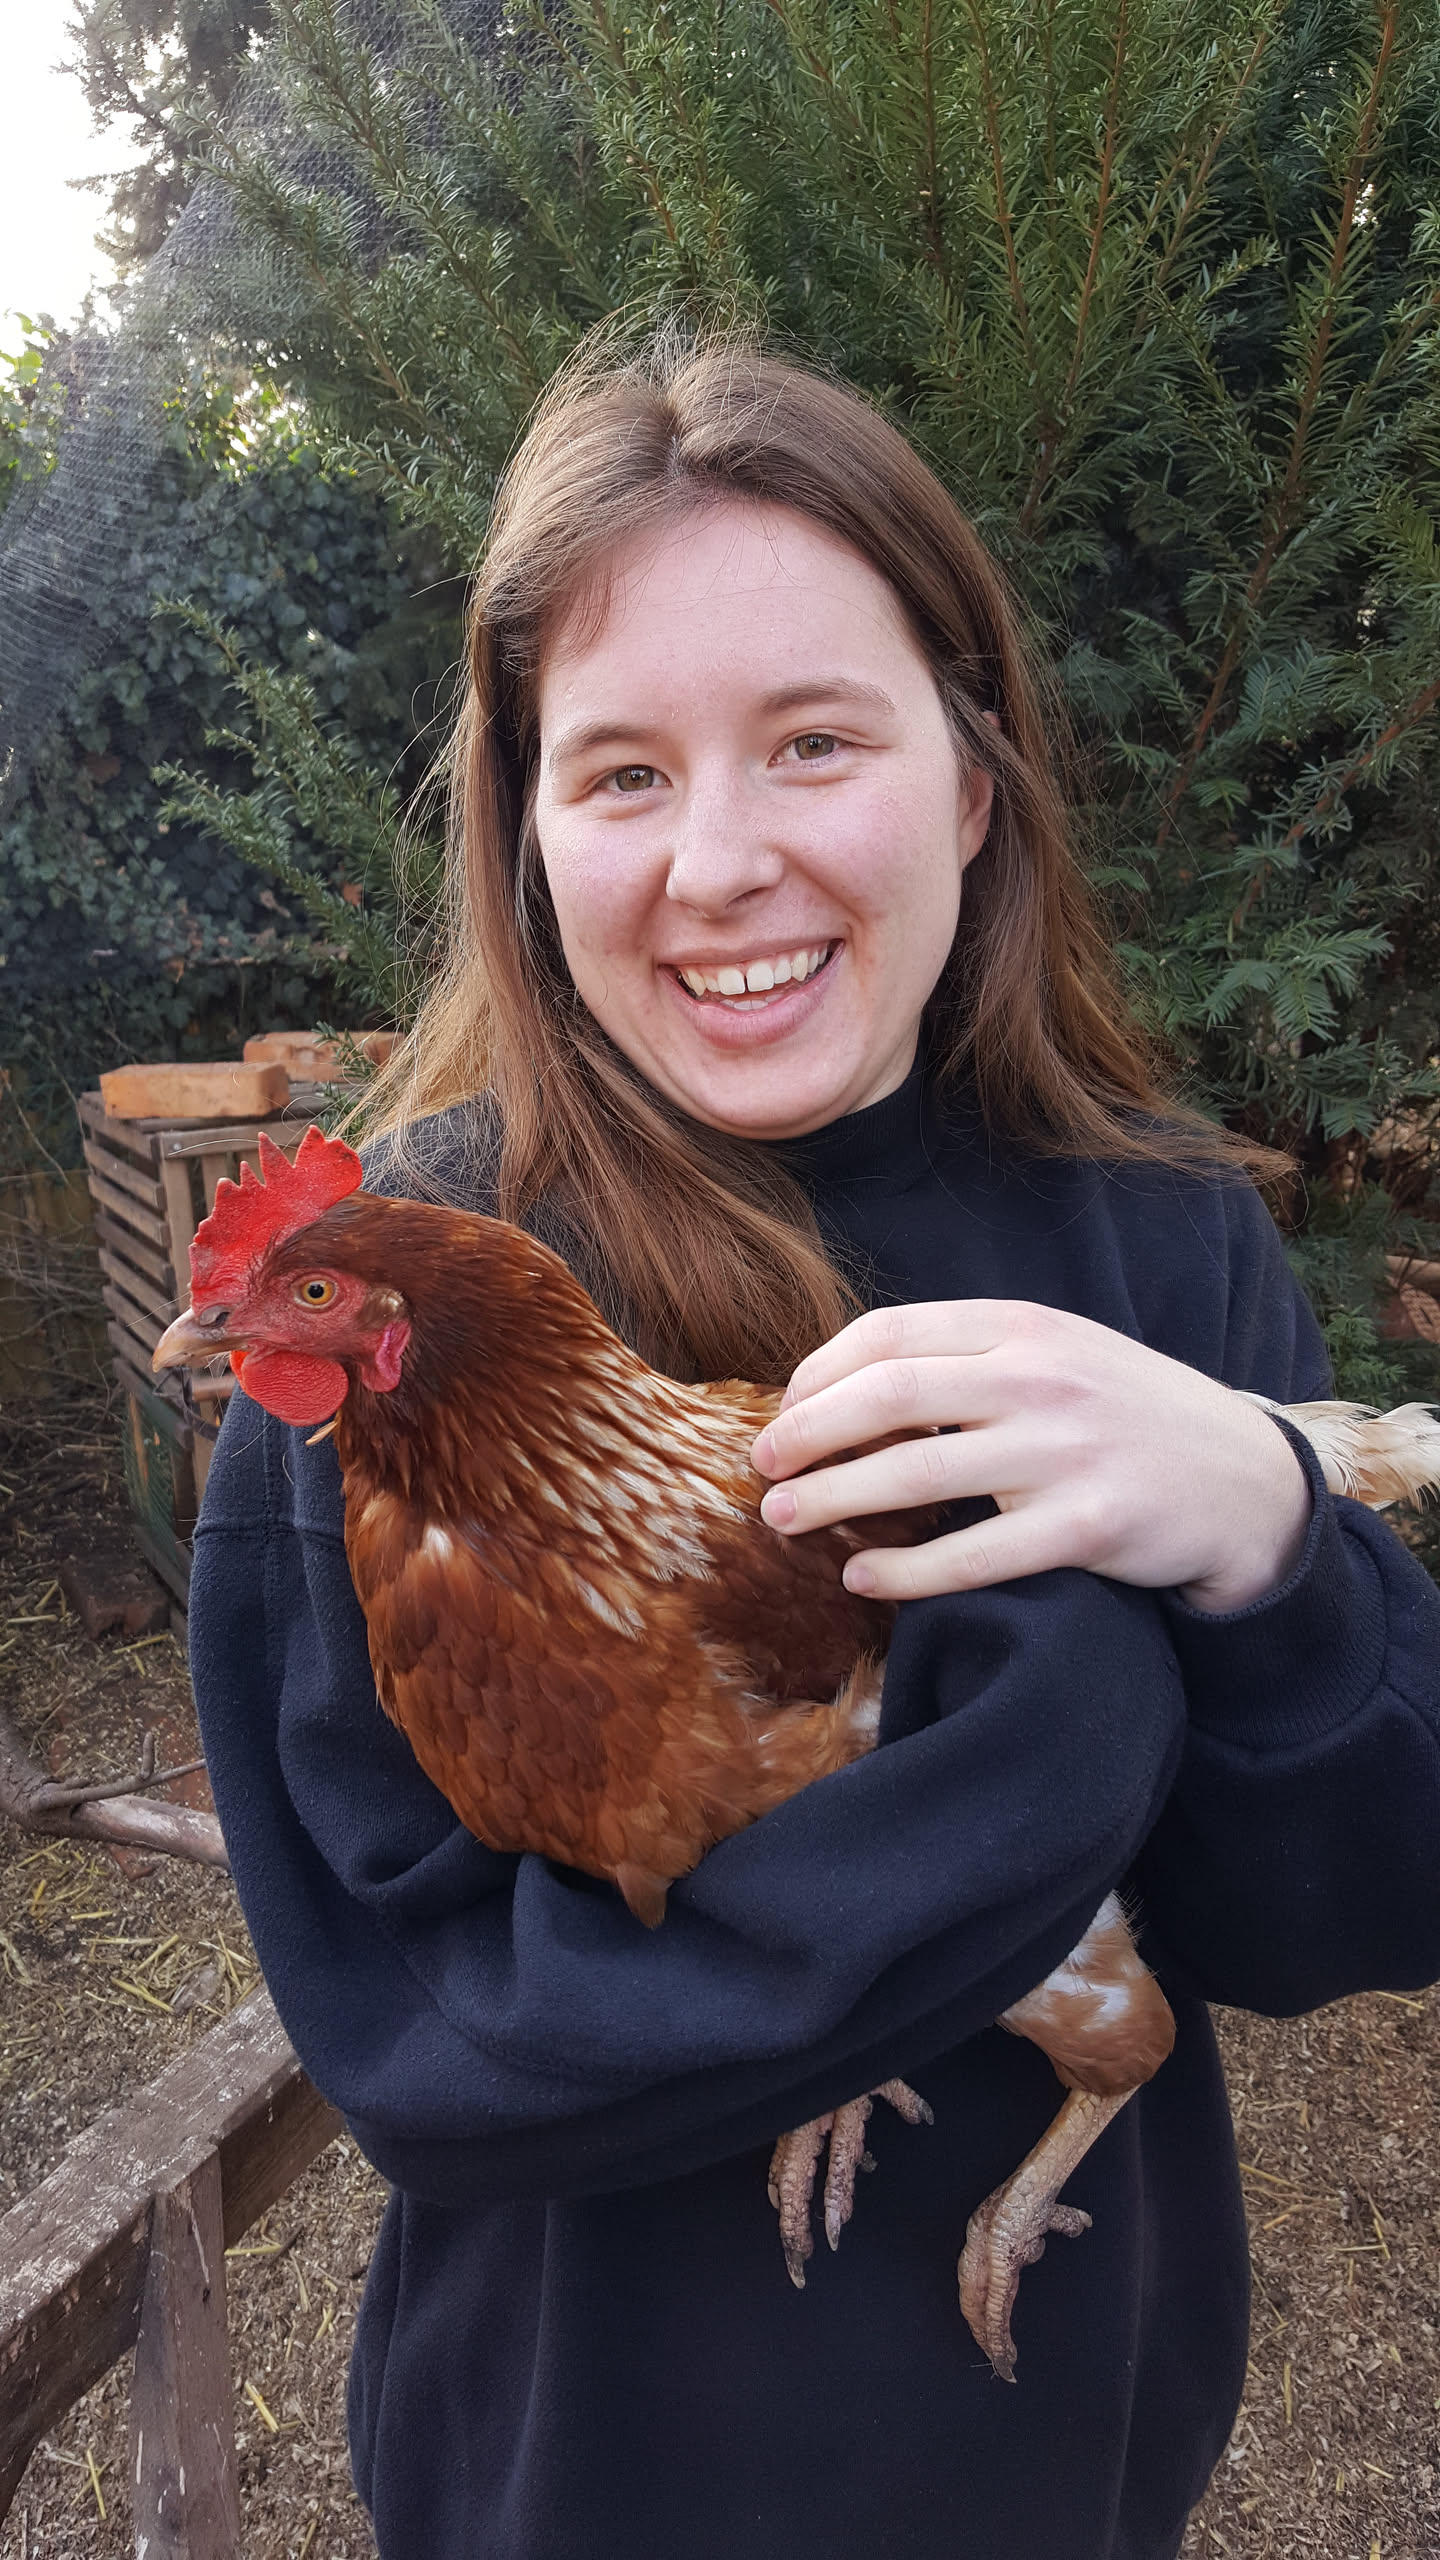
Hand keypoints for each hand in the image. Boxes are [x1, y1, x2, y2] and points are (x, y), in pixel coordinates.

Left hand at [749, 1300, 1312, 1612]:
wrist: (1244, 1481)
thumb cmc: (1125, 1417)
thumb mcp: (1058, 1355)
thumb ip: (969, 1358)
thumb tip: (844, 1385)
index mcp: (1024, 1326)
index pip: (891, 1334)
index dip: (817, 1374)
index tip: (781, 1411)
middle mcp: (1041, 1378)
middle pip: (888, 1395)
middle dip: (806, 1433)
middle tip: (761, 1468)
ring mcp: (1067, 1452)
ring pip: (919, 1474)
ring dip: (833, 1498)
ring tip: (784, 1520)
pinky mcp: (1090, 1527)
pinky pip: (974, 1554)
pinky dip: (906, 1571)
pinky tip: (863, 1578)